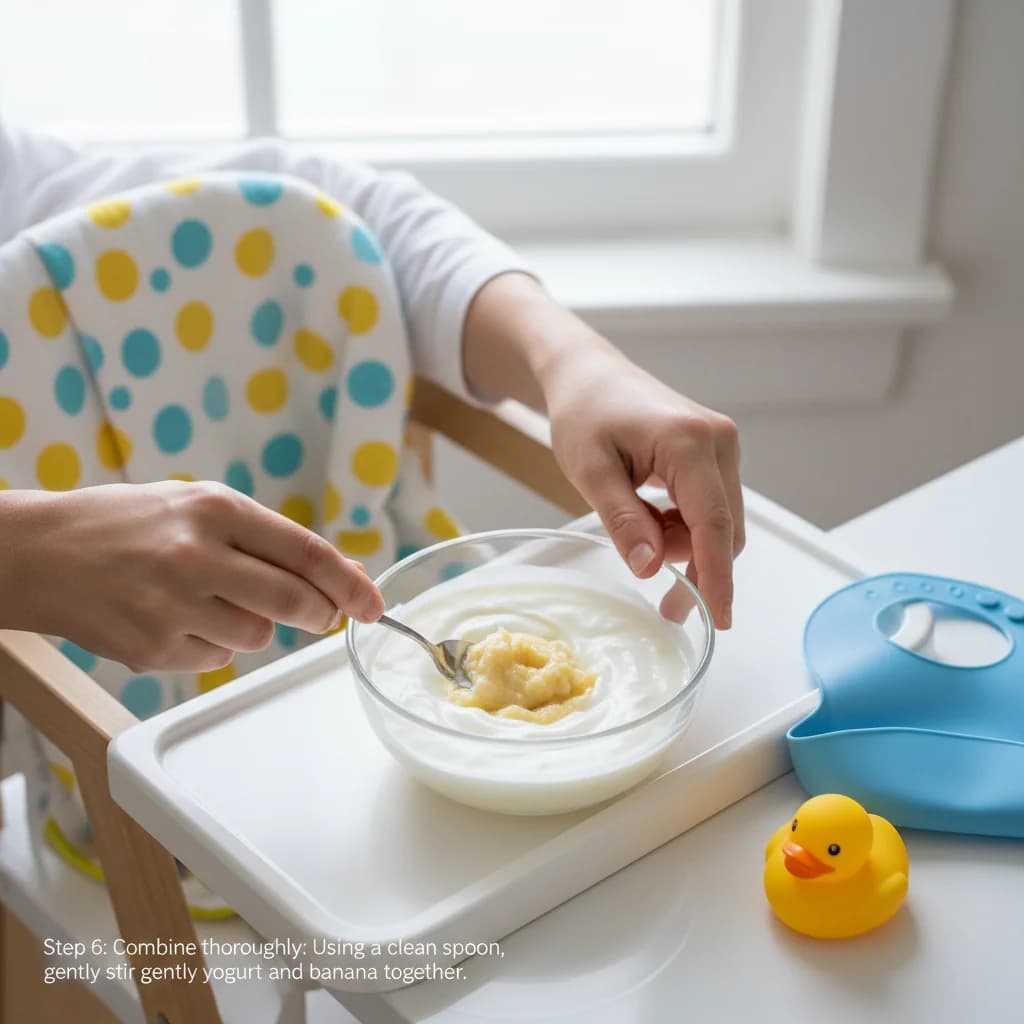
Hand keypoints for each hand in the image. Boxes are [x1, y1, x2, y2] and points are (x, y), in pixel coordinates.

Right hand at [1, 481, 383, 671]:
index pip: (305, 552)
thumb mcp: (201, 509)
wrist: (38, 553)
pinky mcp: (151, 649)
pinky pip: (215, 658)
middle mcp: (196, 557)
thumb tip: (339, 572)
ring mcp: (171, 607)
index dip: (349, 583)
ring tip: (209, 599)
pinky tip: (176, 618)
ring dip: (252, 625)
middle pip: (293, 603)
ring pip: (257, 637)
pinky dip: (211, 644)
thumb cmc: (129, 525)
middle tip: (322, 615)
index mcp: (215, 510)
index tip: (374, 604)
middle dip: (320, 614)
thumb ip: (268, 540)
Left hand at [543, 350, 743, 628]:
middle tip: (665, 605)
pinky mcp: (716, 452)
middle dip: (696, 570)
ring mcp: (722, 445)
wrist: (589, 375)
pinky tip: (653, 522)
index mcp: (688, 442)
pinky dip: (686, 528)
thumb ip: (622, 520)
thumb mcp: (589, 471)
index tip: (719, 620)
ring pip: (720, 522)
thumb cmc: (584, 413)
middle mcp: (718, 441)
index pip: (712, 523)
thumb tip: (650, 569)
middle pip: (723, 528)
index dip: (716, 577)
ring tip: (640, 539)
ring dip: (686, 546)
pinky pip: (712, 507)